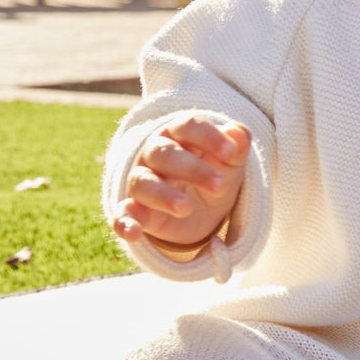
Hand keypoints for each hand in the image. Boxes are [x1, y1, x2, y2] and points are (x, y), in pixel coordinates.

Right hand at [112, 115, 250, 252]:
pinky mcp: (134, 210)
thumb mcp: (230, 162)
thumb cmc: (214, 172)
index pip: (188, 126)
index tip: (232, 154)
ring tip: (186, 208)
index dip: (209, 137)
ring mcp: (141, 181)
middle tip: (221, 186)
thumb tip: (238, 132)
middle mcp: (154, 154)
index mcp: (179, 134)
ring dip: (163, 194)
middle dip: (193, 169)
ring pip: (143, 182)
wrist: (202, 207)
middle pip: (165, 153)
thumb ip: (237, 146)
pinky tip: (132, 232)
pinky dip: (124, 223)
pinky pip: (122, 214)